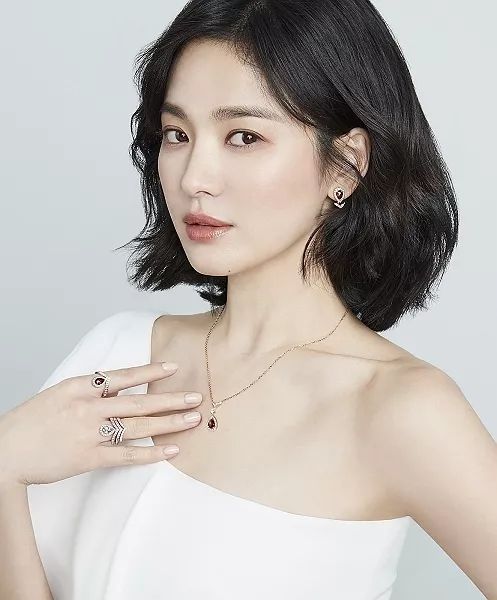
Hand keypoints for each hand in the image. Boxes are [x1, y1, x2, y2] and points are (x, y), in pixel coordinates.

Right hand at [0, 362, 203, 486]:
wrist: (7, 450)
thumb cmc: (32, 421)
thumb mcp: (60, 394)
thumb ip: (90, 391)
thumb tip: (119, 388)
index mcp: (80, 387)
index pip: (122, 376)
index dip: (150, 371)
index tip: (173, 368)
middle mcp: (88, 407)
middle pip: (138, 401)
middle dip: (171, 398)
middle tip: (196, 396)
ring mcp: (89, 432)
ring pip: (138, 425)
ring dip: (169, 422)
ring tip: (193, 419)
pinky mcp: (88, 457)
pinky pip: (126, 454)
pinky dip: (150, 452)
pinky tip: (170, 450)